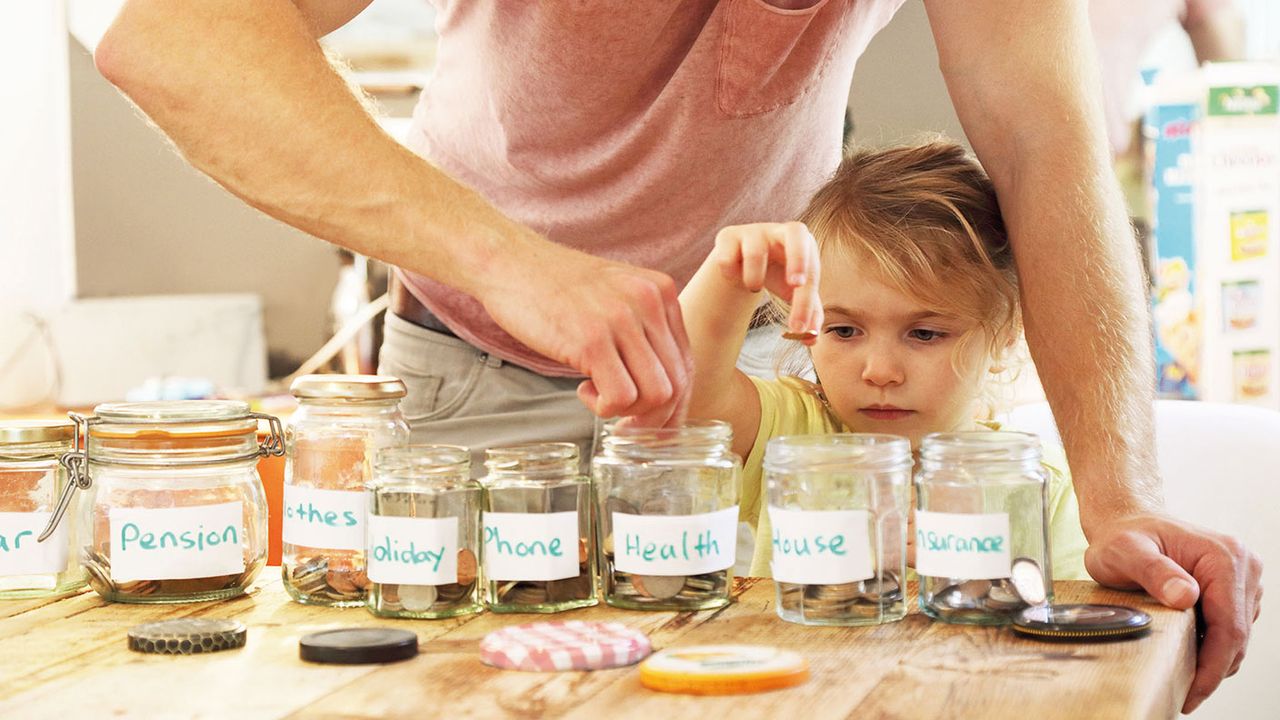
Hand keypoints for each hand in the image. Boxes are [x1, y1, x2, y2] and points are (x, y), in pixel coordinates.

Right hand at [481, 239, 692, 426]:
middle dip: (653, 417)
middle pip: (677, 384)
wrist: (509, 261)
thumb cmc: (555, 286)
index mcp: (661, 292)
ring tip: (598, 396)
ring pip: (656, 394)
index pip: (687, 364)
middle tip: (623, 422)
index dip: (674, 404)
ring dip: (628, 412)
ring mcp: (621, 320)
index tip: (654, 423)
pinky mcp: (591, 340)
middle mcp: (649, 302)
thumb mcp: (615, 295)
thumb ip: (642, 329)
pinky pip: (621, 397)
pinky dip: (604, 407)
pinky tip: (583, 390)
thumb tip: (660, 387)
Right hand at [709, 222, 822, 342]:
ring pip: (755, 253)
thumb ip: (807, 314)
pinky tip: (733, 275)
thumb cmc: (777, 275)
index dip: (806, 301)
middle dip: (798, 259)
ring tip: (753, 286)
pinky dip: (730, 274)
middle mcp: (780, 231)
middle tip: (794, 286)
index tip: (798, 327)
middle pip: (796, 231)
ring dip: (754, 278)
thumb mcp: (794, 295)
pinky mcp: (728, 236)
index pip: (811, 271)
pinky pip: (727, 258)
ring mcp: (753, 231)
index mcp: (804, 244)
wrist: (742, 259)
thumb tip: (811, 337)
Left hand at [1084, 514, 1262, 712]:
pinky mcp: (1235, 587)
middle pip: (1238, 635)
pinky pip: (1231, 626)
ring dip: (1213, 659)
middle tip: (1183, 695)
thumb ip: (1153, 571)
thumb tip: (1186, 596)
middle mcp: (1243, 565)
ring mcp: (1242, 576)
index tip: (1191, 693)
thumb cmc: (1122, 535)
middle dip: (1212, 670)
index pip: (1230, 626)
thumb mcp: (1124, 551)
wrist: (1126, 520)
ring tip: (1182, 677)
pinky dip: (1212, 645)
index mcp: (1224, 557)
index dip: (1212, 666)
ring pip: (1237, 635)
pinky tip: (1187, 654)